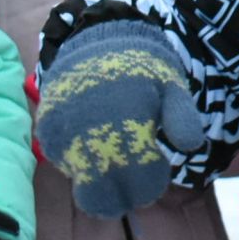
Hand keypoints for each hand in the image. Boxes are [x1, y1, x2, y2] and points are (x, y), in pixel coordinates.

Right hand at [35, 21, 205, 218]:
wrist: (96, 44)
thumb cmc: (142, 70)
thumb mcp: (171, 86)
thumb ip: (183, 116)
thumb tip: (191, 146)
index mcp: (127, 116)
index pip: (139, 174)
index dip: (151, 183)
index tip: (157, 170)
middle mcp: (90, 128)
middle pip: (106, 190)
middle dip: (125, 195)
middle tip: (138, 186)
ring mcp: (64, 133)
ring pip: (83, 183)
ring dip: (103, 184)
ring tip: (120, 161)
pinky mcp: (47, 134)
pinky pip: (67, 166)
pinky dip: (84, 166)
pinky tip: (98, 148)